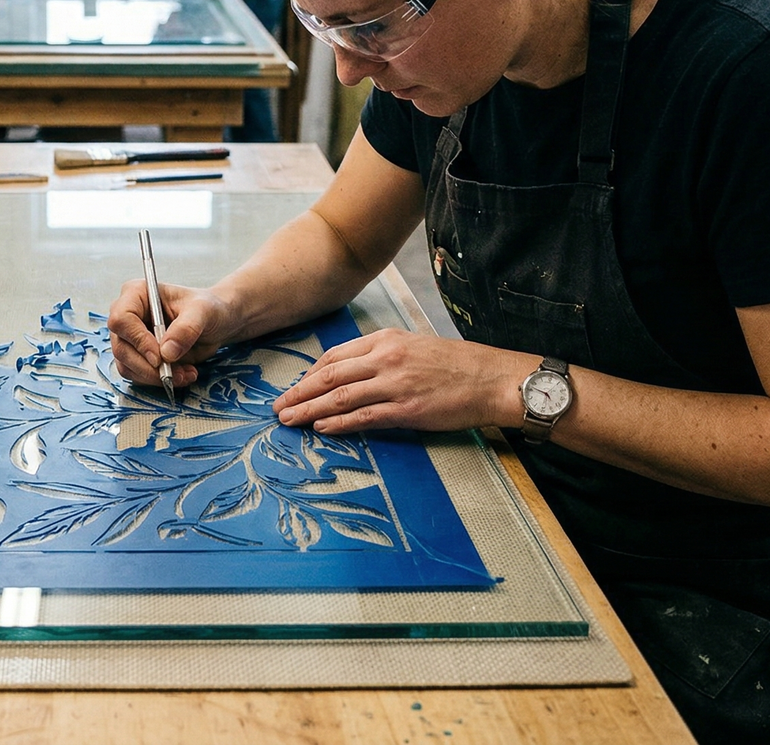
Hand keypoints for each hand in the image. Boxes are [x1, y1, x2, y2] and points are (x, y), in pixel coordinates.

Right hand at [108, 281, 237, 387]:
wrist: (215, 323)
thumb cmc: (207, 308)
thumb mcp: (203, 311)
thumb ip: (186, 328)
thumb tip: (166, 352)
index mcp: (136, 294)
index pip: (122, 320)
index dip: (138, 341)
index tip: (160, 357)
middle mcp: (128, 316)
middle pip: (121, 348)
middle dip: (148, 367)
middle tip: (174, 373)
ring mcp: (130, 338)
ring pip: (127, 366)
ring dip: (155, 377)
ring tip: (184, 373)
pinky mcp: (138, 356)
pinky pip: (138, 375)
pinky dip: (158, 380)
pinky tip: (181, 374)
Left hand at [271, 330, 528, 433]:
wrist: (492, 379)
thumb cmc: (456, 365)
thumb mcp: (414, 346)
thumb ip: (383, 356)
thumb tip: (352, 373)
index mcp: (386, 340)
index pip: (335, 356)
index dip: (310, 374)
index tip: (296, 387)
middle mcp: (386, 358)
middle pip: (329, 376)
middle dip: (299, 392)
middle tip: (278, 407)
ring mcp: (395, 384)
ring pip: (340, 396)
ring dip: (309, 410)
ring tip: (289, 421)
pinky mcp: (407, 409)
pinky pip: (364, 417)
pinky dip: (338, 423)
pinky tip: (321, 429)